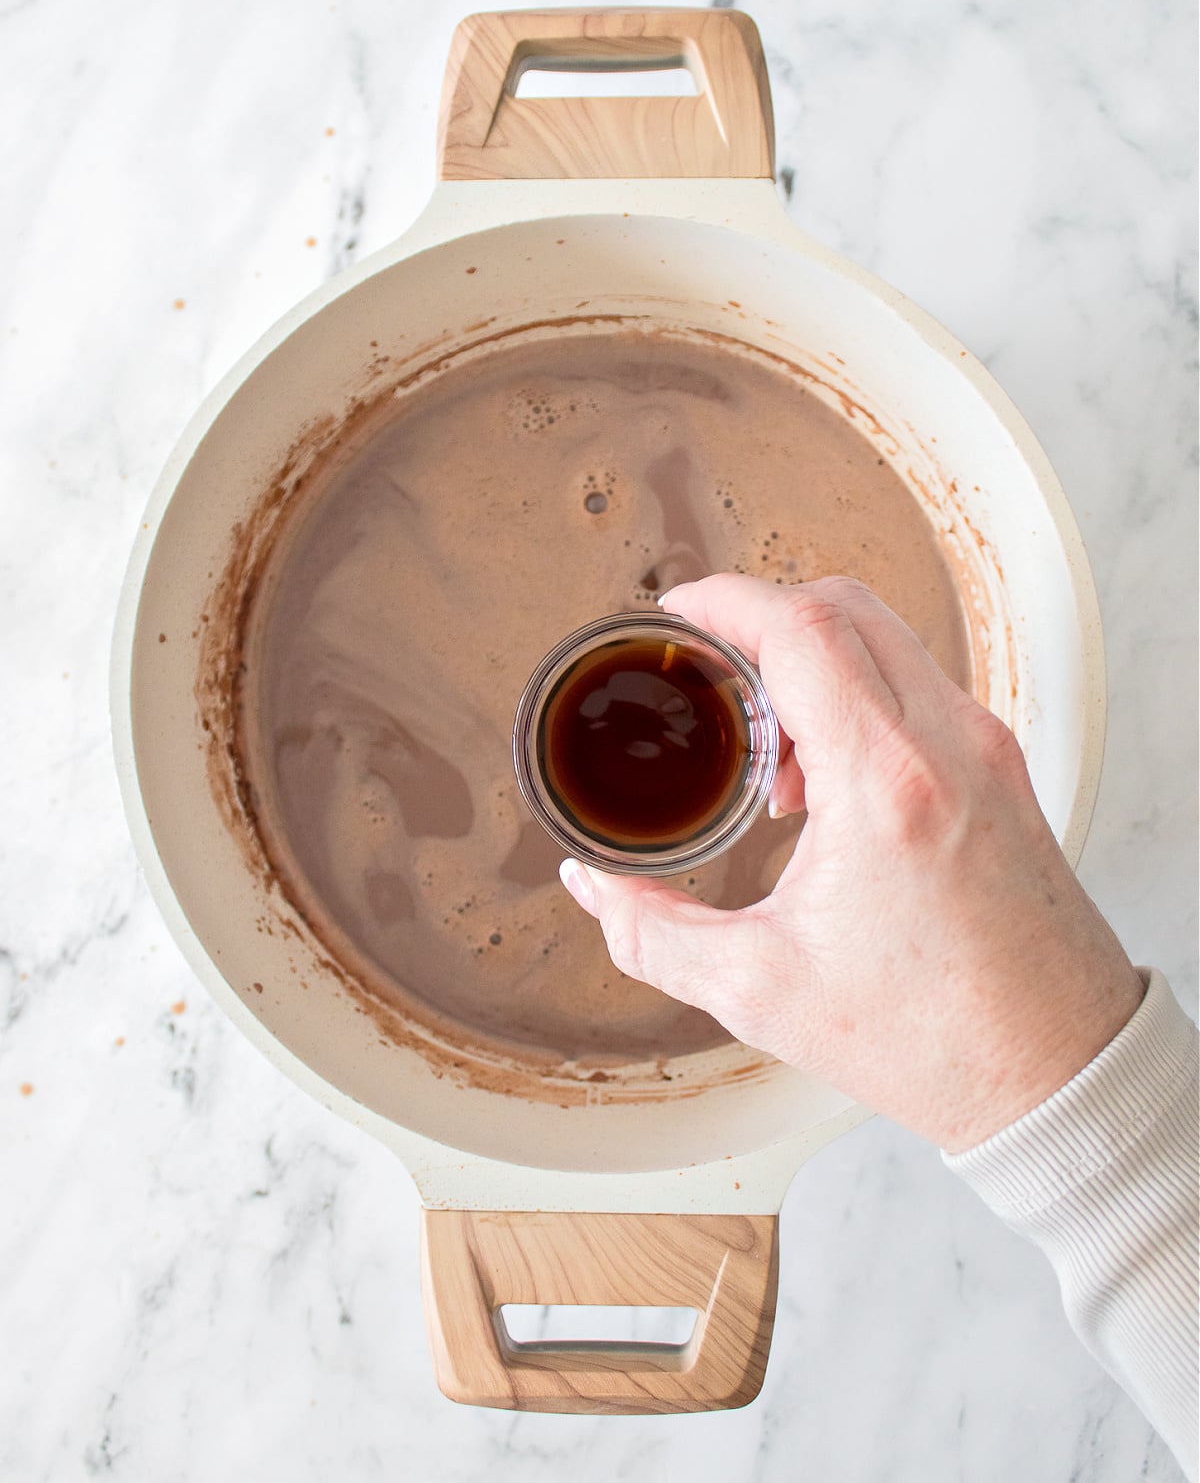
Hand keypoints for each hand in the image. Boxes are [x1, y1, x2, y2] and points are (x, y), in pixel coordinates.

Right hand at [559, 574, 1144, 1151]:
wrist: (1058, 1072)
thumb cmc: (931, 1038)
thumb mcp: (759, 989)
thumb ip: (651, 931)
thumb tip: (592, 885)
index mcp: (884, 783)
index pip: (801, 627)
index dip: (725, 601)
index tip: (676, 614)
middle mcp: (947, 744)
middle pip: (844, 607)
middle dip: (760, 619)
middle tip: (706, 668)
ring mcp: (986, 750)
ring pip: (888, 638)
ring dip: (812, 660)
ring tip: (766, 750)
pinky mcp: (1003, 770)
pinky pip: (919, 685)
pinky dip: (859, 694)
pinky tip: (824, 779)